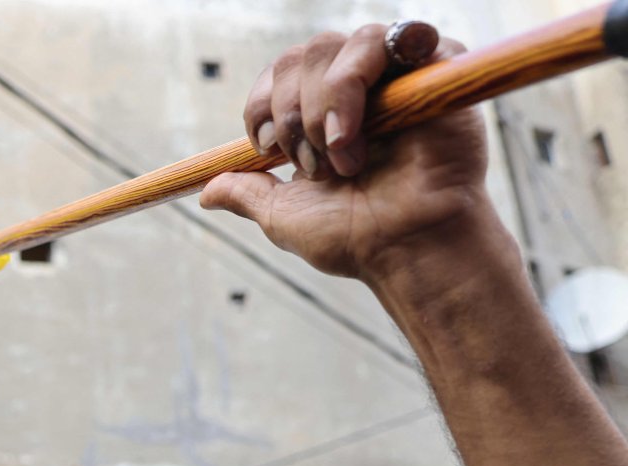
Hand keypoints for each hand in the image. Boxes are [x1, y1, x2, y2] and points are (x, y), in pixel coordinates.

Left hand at [201, 24, 491, 279]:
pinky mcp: (440, 71)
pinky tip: (362, 124)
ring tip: (344, 156)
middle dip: (293, 112)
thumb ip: (247, 193)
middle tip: (313, 165)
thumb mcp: (283, 215)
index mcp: (322, 113)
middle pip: (303, 55)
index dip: (262, 102)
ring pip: (342, 46)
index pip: (279, 74)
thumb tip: (205, 193)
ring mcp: (398, 77)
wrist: (407, 249)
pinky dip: (366, 75)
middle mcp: (359, 88)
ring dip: (328, 102)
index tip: (263, 147)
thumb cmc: (356, 236)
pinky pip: (402, 36)